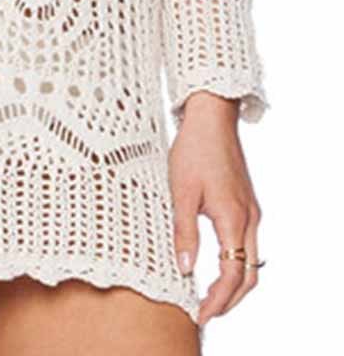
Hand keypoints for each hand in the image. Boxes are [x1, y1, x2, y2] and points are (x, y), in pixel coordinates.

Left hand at [168, 91, 262, 325]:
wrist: (211, 118)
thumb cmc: (193, 150)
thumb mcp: (181, 191)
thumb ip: (184, 232)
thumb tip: (186, 269)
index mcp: (233, 217)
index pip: (232, 275)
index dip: (218, 301)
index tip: (200, 315)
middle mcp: (249, 218)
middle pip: (248, 275)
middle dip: (230, 301)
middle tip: (205, 314)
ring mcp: (251, 211)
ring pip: (252, 261)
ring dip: (235, 284)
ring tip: (209, 297)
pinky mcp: (246, 204)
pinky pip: (248, 244)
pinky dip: (236, 264)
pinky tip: (217, 266)